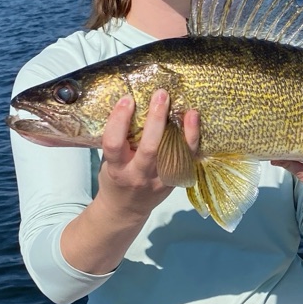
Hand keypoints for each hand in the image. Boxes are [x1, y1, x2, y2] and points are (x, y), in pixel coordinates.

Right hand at [99, 89, 199, 211]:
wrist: (126, 209)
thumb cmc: (115, 178)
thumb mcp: (108, 161)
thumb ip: (118, 139)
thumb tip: (131, 103)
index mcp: (116, 168)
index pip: (114, 144)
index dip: (119, 120)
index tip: (127, 99)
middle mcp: (138, 175)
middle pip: (148, 148)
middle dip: (155, 120)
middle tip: (160, 95)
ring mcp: (159, 180)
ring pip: (173, 154)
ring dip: (182, 130)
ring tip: (186, 108)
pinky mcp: (174, 181)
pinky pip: (186, 158)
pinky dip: (192, 139)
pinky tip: (194, 120)